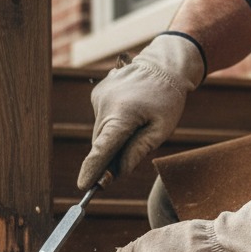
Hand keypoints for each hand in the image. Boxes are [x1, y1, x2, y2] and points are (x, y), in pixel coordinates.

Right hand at [76, 33, 204, 190]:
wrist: (162, 65)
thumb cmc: (167, 99)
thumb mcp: (161, 129)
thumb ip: (138, 151)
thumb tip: (119, 172)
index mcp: (122, 116)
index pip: (103, 148)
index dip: (92, 169)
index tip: (83, 186)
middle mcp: (105, 105)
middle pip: (101, 144)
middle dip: (108, 157)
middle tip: (121, 166)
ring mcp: (98, 98)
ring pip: (100, 132)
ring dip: (112, 138)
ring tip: (136, 125)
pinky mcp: (97, 94)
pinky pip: (101, 120)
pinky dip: (111, 124)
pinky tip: (128, 112)